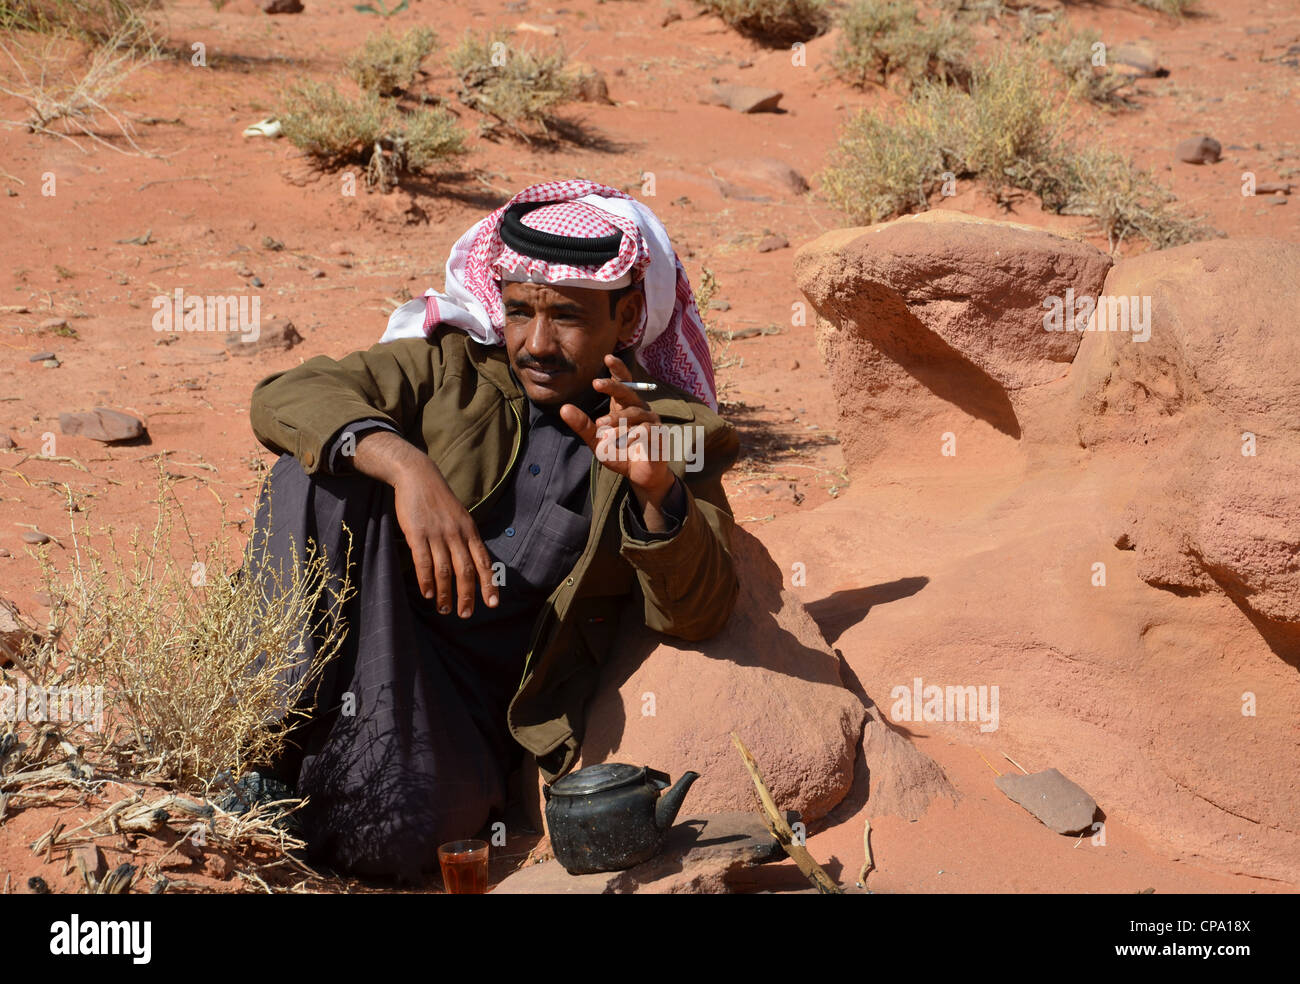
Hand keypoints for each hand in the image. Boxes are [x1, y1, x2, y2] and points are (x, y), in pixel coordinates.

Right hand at [353, 430, 498, 616]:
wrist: (418, 476)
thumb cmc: (439, 500)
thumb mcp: (461, 517)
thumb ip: (466, 540)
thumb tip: (474, 566)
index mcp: (470, 531)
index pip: (483, 562)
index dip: (489, 584)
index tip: (492, 604)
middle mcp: (457, 534)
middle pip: (466, 571)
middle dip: (467, 596)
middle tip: (465, 615)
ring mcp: (437, 534)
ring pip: (445, 570)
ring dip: (446, 593)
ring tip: (445, 609)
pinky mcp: (417, 533)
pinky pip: (423, 561)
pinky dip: (426, 580)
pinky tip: (428, 594)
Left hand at [560, 354, 675, 511]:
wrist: (640, 475)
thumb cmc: (619, 453)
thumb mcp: (596, 441)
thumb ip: (582, 425)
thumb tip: (563, 408)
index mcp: (625, 406)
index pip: (623, 382)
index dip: (618, 369)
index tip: (607, 357)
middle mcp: (640, 409)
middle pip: (628, 391)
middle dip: (612, 386)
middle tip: (596, 383)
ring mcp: (651, 421)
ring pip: (634, 412)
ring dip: (617, 419)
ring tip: (602, 429)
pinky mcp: (659, 434)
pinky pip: (646, 430)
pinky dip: (632, 435)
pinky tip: (625, 442)